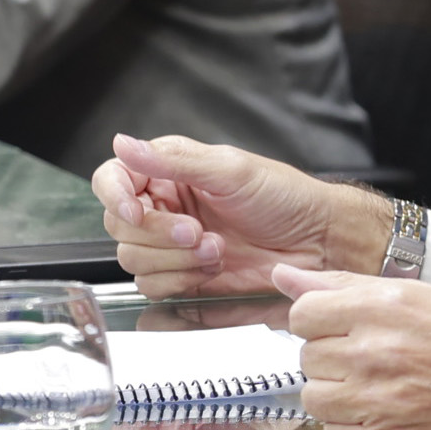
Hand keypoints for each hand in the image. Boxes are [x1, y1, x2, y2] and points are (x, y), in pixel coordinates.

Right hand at [92, 132, 390, 289]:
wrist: (317, 241)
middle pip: (119, 226)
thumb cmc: (285, 197)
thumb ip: (172, 160)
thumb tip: (123, 143)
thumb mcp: (231, 170)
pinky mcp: (184, 275)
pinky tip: (215, 266)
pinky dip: (181, 279)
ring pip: (134, 259)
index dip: (114, 196)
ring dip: (175, 259)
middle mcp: (165, 206)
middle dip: (158, 234)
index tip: (135, 209)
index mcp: (169, 170)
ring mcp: (173, 243)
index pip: (113, 179)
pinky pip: (154, 286)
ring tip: (216, 247)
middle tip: (198, 231)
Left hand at [274, 267, 430, 429]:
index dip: (318, 319)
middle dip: (330, 356)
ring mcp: (382, 402)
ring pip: (315, 400)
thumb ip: (343, 285)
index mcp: (384, 307)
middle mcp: (378, 353)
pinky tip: (384, 411)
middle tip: (369, 355)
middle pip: (307, 358)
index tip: (339, 325)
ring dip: (336, 394)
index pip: (303, 313)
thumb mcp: (417, 294)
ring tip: (374, 385)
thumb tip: (283, 276)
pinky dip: (352, 428)